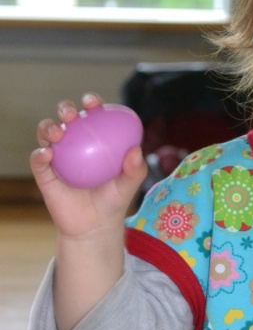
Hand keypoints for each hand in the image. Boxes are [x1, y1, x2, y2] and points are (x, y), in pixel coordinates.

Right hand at [30, 94, 146, 239]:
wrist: (94, 227)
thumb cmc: (113, 201)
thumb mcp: (128, 186)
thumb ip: (135, 169)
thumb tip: (136, 150)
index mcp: (95, 139)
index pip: (92, 115)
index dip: (91, 102)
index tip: (92, 102)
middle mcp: (74, 143)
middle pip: (65, 118)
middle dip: (65, 109)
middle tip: (71, 114)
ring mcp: (57, 156)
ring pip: (47, 133)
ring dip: (48, 127)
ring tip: (57, 133)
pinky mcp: (43, 172)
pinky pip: (38, 160)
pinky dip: (39, 154)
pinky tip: (47, 154)